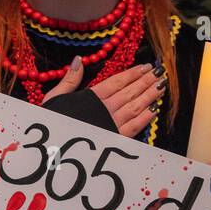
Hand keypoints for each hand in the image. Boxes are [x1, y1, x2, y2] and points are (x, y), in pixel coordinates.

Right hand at [43, 58, 162, 138]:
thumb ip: (70, 79)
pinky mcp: (114, 140)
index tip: (144, 67)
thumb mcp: (55, 97)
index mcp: (90, 97)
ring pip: (135, 108)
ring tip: (161, 88)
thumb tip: (79, 60)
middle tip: (159, 74)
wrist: (49, 149)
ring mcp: (110, 125)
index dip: (132, 74)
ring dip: (149, 97)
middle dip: (146, 82)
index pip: (116, 82)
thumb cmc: (50, 122)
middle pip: (129, 93)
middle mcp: (103, 109)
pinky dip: (144, 118)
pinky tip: (153, 111)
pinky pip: (133, 127)